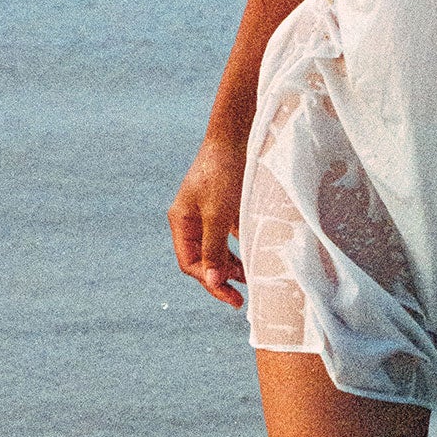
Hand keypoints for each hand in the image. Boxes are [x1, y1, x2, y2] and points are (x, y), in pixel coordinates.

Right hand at [168, 136, 247, 307]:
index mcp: (181, 222)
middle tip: (241, 299)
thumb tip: (211, 280)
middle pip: (203, 260)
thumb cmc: (222, 173)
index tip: (230, 295)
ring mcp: (208, 215)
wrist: (236, 138)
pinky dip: (241, 249)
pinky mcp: (225, 209)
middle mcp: (192, 221)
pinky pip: (230, 237)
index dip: (208, 281)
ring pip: (218, 251)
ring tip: (251, 281)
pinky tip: (254, 260)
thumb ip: (214, 248)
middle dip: (220, 278)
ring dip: (232, 267)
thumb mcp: (218, 214)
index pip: (190, 263)